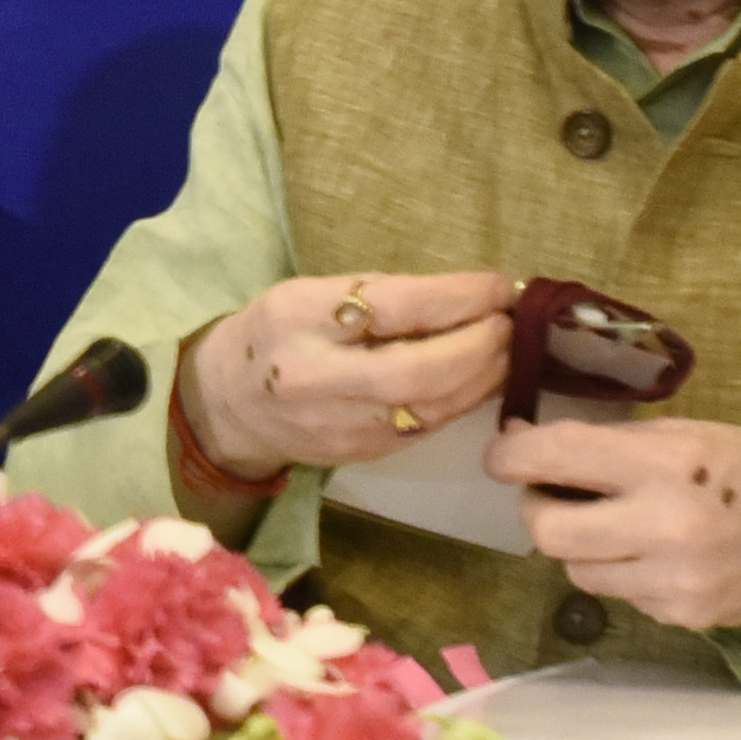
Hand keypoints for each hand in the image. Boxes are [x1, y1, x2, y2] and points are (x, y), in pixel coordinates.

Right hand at [182, 270, 513, 479]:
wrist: (229, 405)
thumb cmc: (278, 333)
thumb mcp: (309, 294)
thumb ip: (376, 295)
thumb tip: (465, 294)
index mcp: (299, 319)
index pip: (390, 307)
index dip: (454, 297)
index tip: (495, 285)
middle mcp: (317, 377)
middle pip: (417, 370)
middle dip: (479, 345)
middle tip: (511, 322)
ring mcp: (340, 425)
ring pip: (431, 408)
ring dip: (484, 376)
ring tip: (508, 347)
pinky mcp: (361, 454)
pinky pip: (426, 427)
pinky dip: (464, 400)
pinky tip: (483, 378)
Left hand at [491, 414, 740, 630]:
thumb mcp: (689, 433)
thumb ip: (614, 442)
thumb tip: (530, 443)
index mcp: (664, 463)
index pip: (553, 456)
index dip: (511, 454)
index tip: (503, 453)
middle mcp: (663, 524)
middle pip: (546, 530)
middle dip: (536, 507)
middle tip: (551, 493)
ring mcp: (671, 579)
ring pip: (574, 568)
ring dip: (577, 545)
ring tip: (610, 523)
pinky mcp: (679, 615)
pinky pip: (617, 594)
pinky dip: (618, 572)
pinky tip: (650, 554)